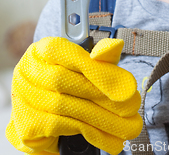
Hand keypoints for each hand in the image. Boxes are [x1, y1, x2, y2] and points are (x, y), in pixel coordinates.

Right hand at [6, 37, 141, 154]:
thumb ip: (102, 57)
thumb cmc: (73, 85)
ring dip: (101, 118)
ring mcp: (23, 99)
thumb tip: (116, 44)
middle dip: (102, 95)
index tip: (125, 84)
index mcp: (42, 50)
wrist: (51, 118)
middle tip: (132, 108)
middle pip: (64, 81)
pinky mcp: (27, 125)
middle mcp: (26, 71)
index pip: (66, 53)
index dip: (95, 67)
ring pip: (65, 106)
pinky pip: (61, 126)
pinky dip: (90, 131)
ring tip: (127, 127)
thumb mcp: (91, 67)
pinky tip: (109, 138)